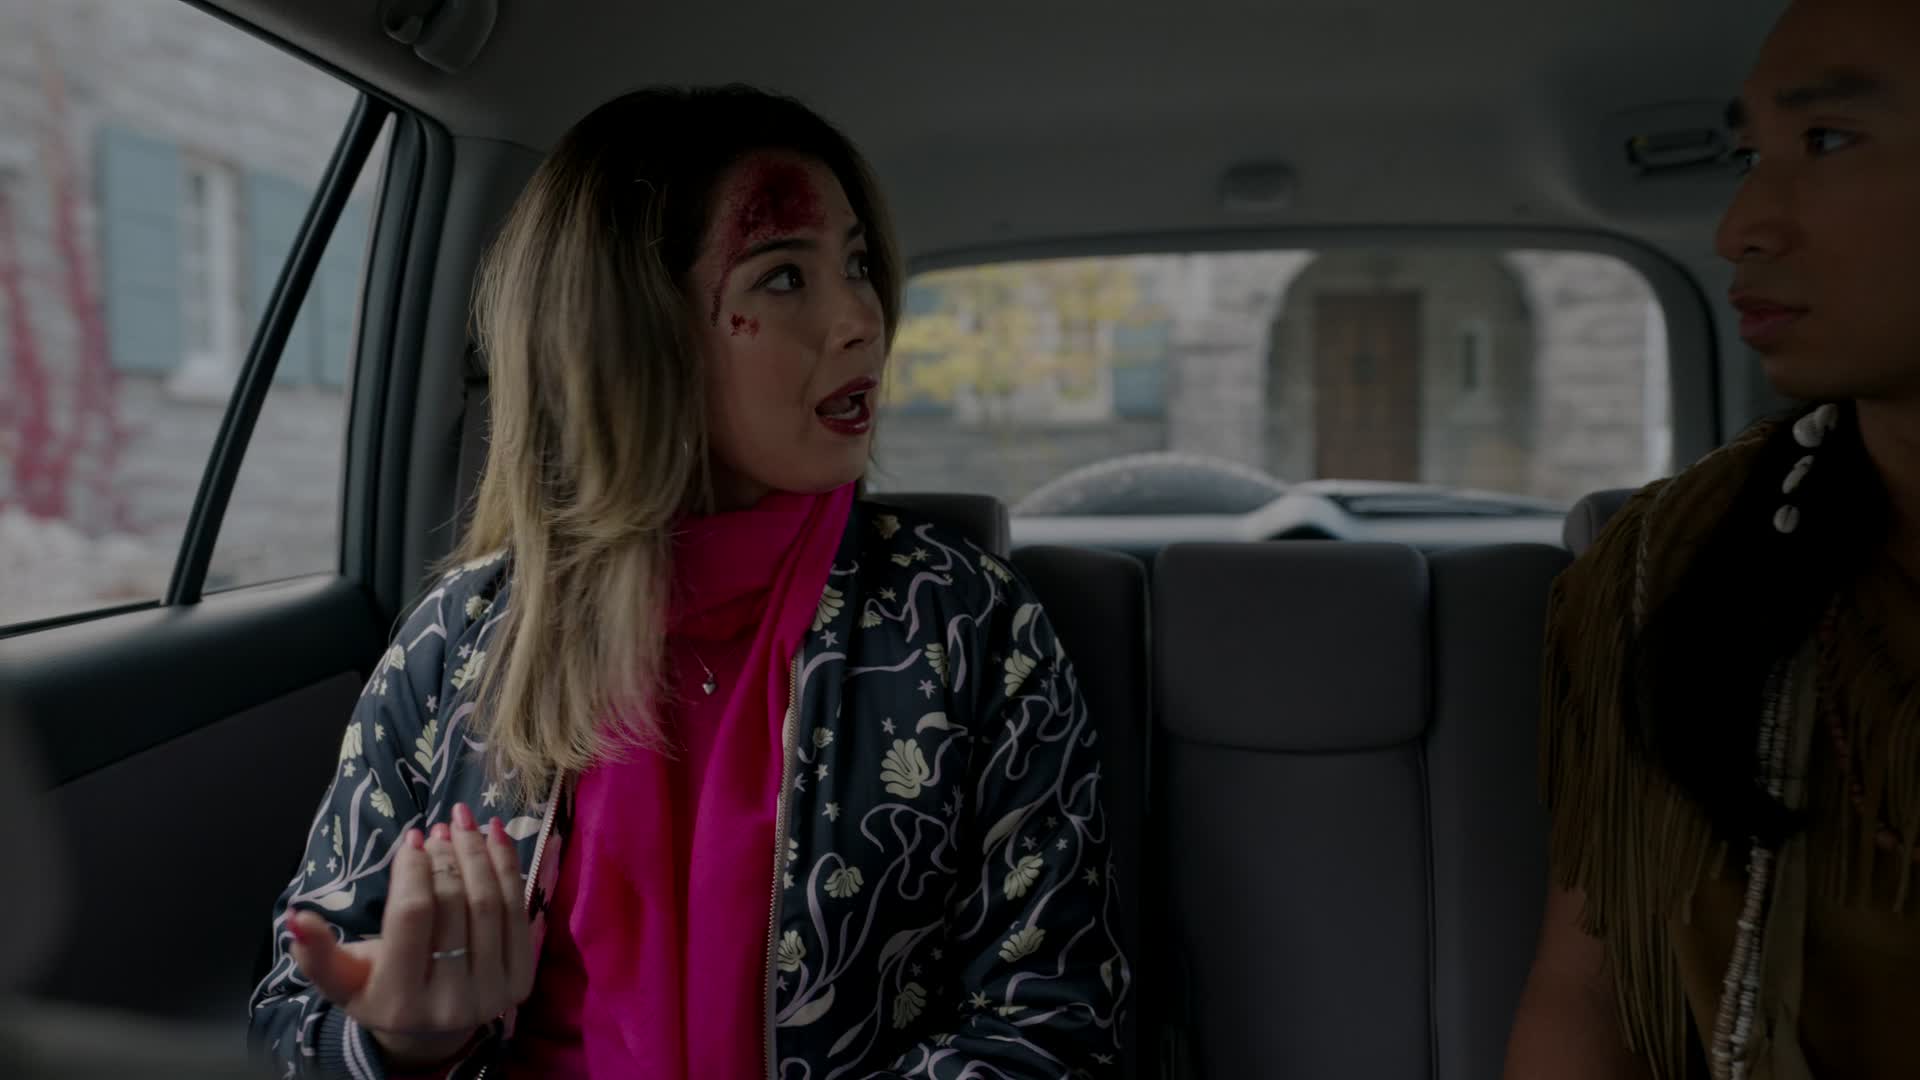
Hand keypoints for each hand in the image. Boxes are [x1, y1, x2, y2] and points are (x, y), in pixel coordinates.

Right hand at [288, 803, 533, 1069]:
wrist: (431, 1025)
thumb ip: (317, 951)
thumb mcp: (342, 977)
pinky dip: (508, 867)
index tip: (411, 837)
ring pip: (490, 904)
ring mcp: (492, 993)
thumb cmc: (379, 988)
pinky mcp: (521, 980)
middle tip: (440, 827)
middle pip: (455, 906)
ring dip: (479, 853)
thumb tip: (297, 916)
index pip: (412, 916)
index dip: (413, 869)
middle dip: (448, 856)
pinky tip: (495, 835)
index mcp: (399, 1000)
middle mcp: (450, 1002)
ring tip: (464, 823)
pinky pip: (517, 911)